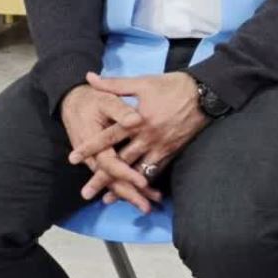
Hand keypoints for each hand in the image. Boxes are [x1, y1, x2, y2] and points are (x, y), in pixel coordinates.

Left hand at [70, 71, 207, 200]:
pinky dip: (146, 182)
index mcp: (137, 120)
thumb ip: (114, 84)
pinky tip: (137, 192)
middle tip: (86, 192)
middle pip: (121, 161)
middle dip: (102, 177)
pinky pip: (157, 170)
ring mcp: (160, 146)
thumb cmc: (171, 86)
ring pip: (138, 170)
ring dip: (123, 186)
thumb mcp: (142, 82)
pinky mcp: (172, 151)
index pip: (108, 137)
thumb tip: (89, 77)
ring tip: (108, 200)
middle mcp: (147, 137)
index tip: (73, 158)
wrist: (205, 94)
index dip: (90, 147)